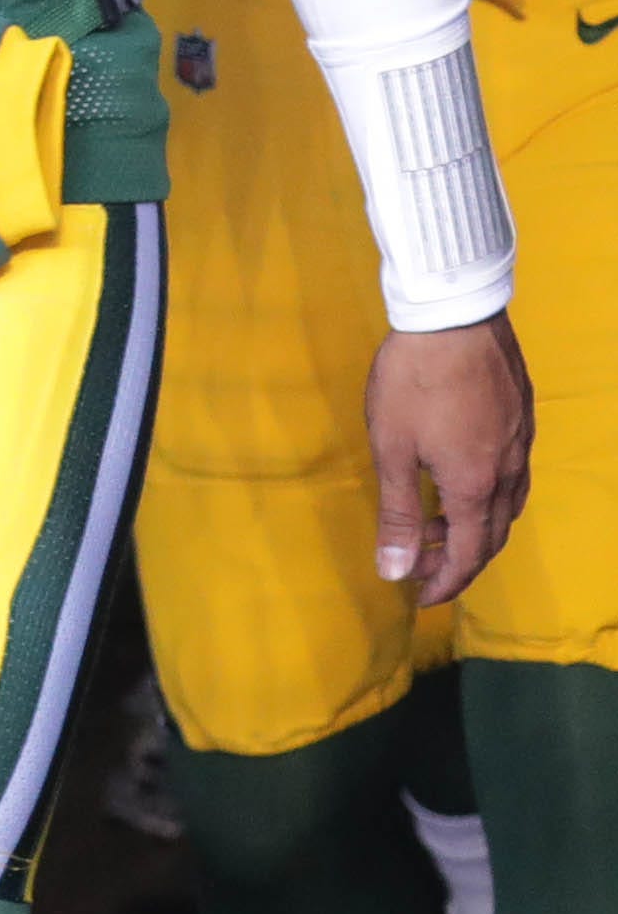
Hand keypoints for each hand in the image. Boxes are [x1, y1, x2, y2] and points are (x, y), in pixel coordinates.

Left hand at [367, 312, 533, 605]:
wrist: (453, 316)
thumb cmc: (412, 382)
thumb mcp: (392, 449)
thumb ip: (399, 513)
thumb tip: (395, 571)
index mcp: (477, 487)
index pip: (469, 555)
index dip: (446, 582)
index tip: (420, 597)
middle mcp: (509, 472)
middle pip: (493, 535)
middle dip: (460, 560)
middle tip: (424, 568)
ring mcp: (521, 443)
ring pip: (507, 505)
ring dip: (475, 527)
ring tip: (437, 527)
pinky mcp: (521, 417)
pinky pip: (513, 474)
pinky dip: (488, 495)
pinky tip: (462, 480)